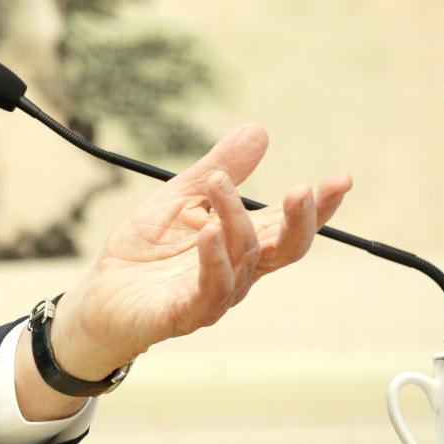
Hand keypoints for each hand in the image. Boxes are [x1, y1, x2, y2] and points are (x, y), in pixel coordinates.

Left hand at [49, 123, 352, 379]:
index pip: (290, 224)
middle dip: (301, 220)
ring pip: (244, 260)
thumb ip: (218, 169)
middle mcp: (240, 270)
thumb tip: (258, 130)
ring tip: (219, 186)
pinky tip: (208, 232)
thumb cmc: (144, 251)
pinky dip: (213, 261)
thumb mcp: (179, 198)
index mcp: (243, 241)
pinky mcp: (185, 313)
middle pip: (286, 249)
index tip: (342, 179)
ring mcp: (216, 294)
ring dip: (235, 221)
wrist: (101, 296)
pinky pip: (210, 290)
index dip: (319, 206)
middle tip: (303, 189)